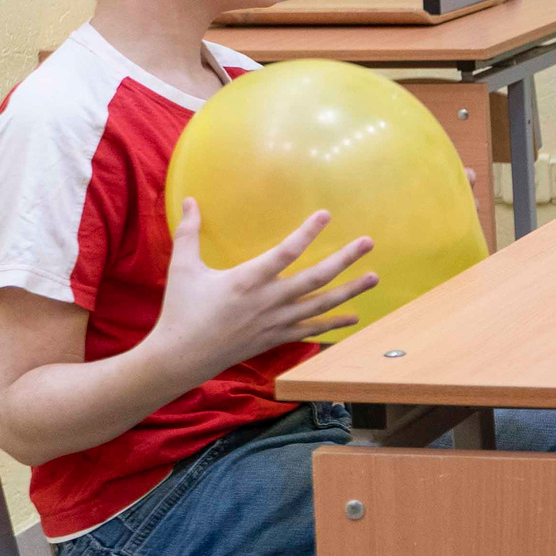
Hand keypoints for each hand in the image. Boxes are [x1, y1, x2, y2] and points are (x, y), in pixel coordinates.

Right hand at [148, 200, 378, 383]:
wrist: (181, 357)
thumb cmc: (181, 309)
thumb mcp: (183, 268)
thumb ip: (188, 232)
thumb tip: (189, 199)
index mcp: (247, 279)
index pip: (286, 252)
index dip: (307, 233)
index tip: (326, 215)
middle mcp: (268, 300)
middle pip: (316, 278)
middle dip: (345, 259)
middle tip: (368, 242)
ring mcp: (276, 321)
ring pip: (321, 305)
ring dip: (350, 291)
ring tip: (374, 277)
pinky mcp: (276, 338)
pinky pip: (311, 330)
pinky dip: (334, 324)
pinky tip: (354, 317)